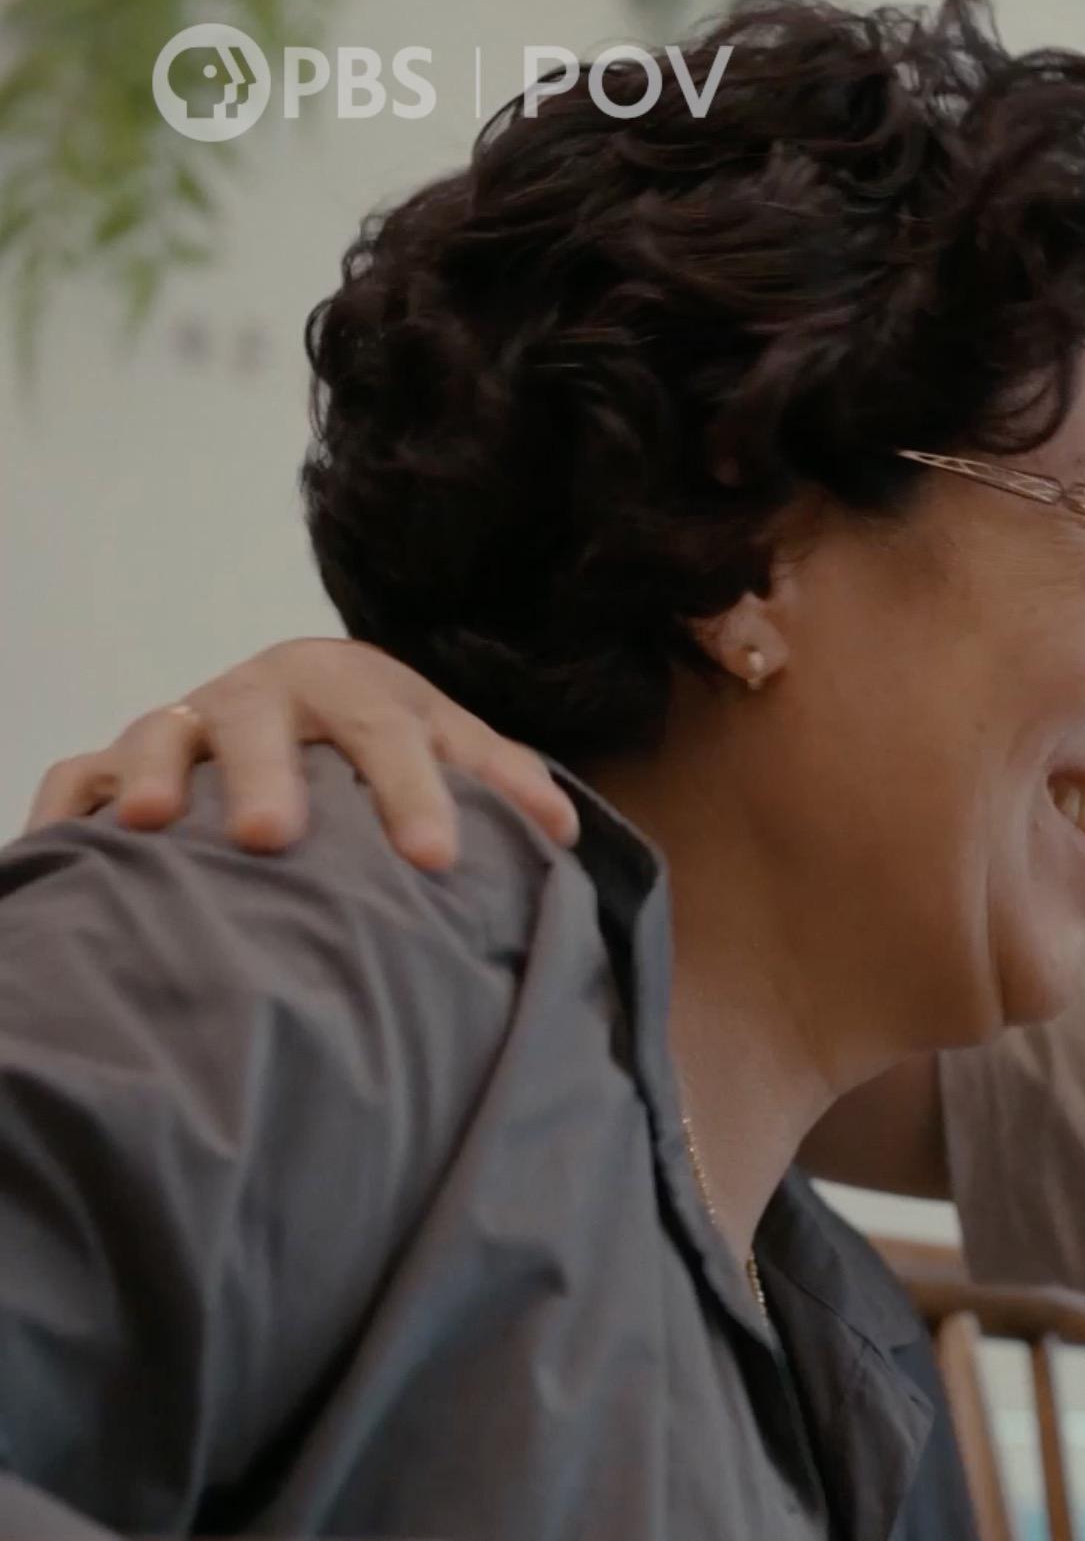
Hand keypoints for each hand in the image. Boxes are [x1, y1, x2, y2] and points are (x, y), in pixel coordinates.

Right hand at [20, 638, 574, 869]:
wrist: (302, 695)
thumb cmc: (382, 737)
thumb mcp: (443, 740)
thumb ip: (501, 779)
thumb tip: (564, 834)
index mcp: (350, 685)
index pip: (390, 736)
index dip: (414, 794)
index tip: (436, 860)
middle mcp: (260, 695)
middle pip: (262, 725)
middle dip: (265, 777)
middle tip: (271, 839)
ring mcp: (183, 722)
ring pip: (160, 736)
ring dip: (153, 773)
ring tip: (153, 821)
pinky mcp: (115, 760)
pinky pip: (75, 779)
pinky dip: (64, 811)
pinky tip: (59, 851)